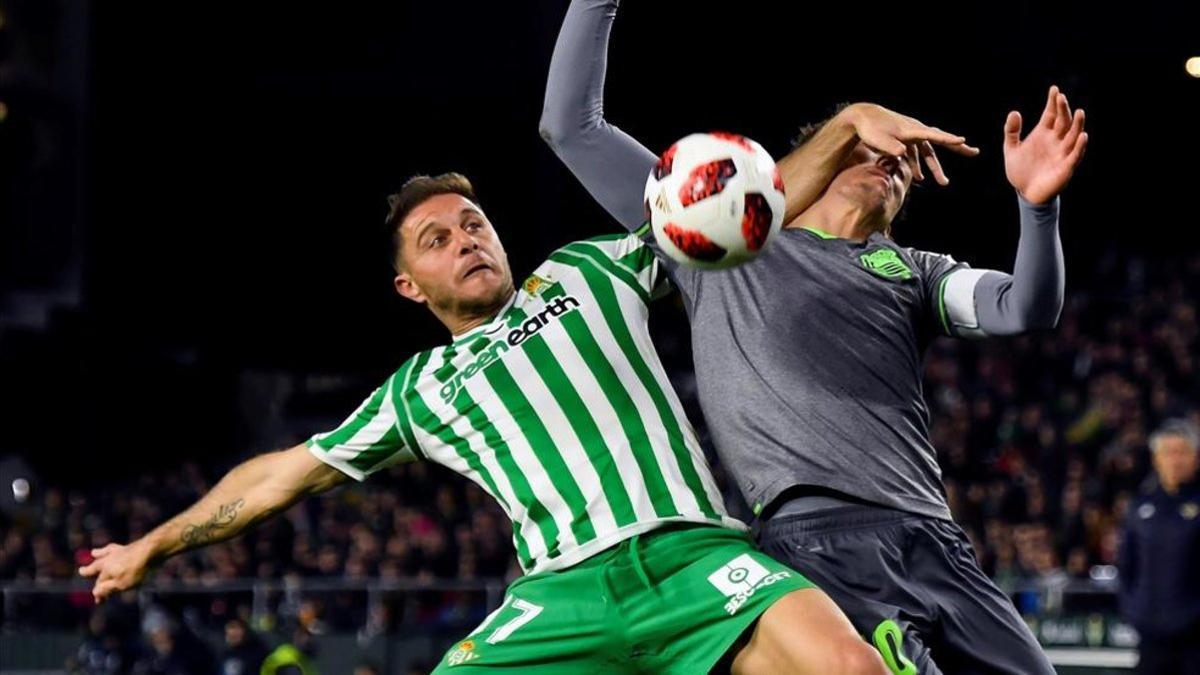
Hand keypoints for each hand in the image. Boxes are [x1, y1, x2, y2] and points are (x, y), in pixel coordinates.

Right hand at [79, 541, 153, 603]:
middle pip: (97, 566)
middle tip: (81, 571)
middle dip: (89, 570)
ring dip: (98, 554)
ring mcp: (118, 552)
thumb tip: (94, 592)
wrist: (149, 550)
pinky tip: (117, 548)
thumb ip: (107, 588)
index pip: (100, 584)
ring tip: (94, 553)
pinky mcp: (128, 547)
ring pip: (105, 553)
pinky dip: (112, 548)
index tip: (99, 602)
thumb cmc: (135, 570)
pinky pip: (116, 547)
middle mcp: (108, 559)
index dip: (99, 593)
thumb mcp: (121, 584)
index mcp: (105, 570)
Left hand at [841, 103, 980, 184]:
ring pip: (928, 153)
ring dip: (935, 167)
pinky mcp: (905, 139)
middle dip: (957, 148)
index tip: (963, 141)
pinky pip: (916, 154)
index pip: (934, 135)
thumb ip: (891, 147)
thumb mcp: (879, 139)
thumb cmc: (871, 128)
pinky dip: (918, 165)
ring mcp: (911, 135)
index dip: (948, 139)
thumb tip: (902, 153)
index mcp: (912, 130)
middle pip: (939, 141)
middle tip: (975, 152)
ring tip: (943, 183)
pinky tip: (920, 178)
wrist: (863, 117)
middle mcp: (916, 131)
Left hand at [1003, 85, 1087, 203]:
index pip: (1051, 114)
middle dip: (1063, 109)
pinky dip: (1079, 146)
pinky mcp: (1066, 166)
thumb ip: (1012, 132)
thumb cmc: (1020, 171)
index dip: (1053, 102)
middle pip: (1063, 121)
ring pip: (1073, 135)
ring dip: (1077, 124)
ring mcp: (1062, 152)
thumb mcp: (1011, 150)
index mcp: (1043, 133)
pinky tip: (1082, 136)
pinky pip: (1075, 155)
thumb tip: (1014, 112)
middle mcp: (1056, 140)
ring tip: (1079, 111)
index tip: (1054, 89)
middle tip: (1061, 97)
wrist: (1025, 193)